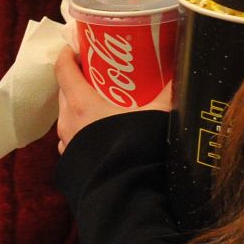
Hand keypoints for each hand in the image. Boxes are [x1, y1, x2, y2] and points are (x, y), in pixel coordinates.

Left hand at [56, 46, 171, 153]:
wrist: (124, 196)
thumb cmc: (134, 151)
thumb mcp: (155, 118)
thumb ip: (166, 95)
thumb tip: (179, 76)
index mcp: (82, 105)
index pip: (64, 70)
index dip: (68, 55)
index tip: (78, 46)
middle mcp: (69, 122)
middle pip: (65, 91)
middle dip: (79, 79)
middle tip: (100, 73)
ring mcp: (68, 144)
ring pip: (68, 116)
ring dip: (80, 107)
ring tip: (102, 104)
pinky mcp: (73, 163)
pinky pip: (73, 138)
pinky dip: (82, 130)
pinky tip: (101, 134)